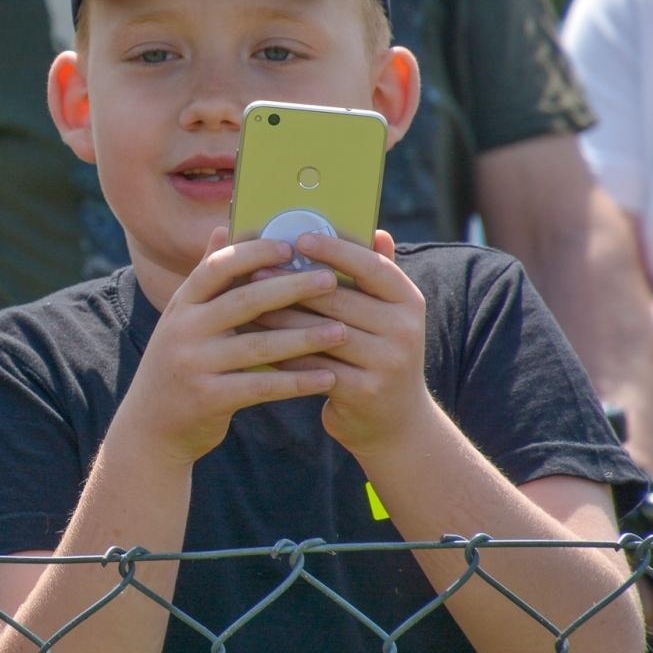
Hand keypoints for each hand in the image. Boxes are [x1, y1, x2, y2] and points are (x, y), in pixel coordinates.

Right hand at [129, 227, 341, 464]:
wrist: (150, 427)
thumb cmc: (179, 365)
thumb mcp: (182, 319)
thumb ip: (205, 279)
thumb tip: (223, 229)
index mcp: (181, 304)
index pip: (217, 267)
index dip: (253, 254)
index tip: (291, 247)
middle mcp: (183, 330)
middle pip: (243, 301)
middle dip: (291, 288)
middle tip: (331, 280)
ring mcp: (193, 365)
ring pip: (257, 346)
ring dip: (303, 338)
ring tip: (341, 331)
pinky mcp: (208, 399)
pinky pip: (260, 387)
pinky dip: (296, 382)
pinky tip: (327, 377)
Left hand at [252, 230, 431, 455]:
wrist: (394, 422)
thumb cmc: (377, 352)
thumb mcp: (386, 314)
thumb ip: (376, 275)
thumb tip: (374, 229)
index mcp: (409, 301)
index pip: (372, 266)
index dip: (336, 250)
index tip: (300, 236)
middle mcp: (405, 330)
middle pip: (338, 299)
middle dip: (290, 283)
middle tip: (252, 270)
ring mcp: (387, 363)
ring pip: (319, 332)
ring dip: (278, 317)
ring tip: (243, 303)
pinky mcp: (364, 391)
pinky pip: (312, 365)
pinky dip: (281, 352)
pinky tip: (254, 341)